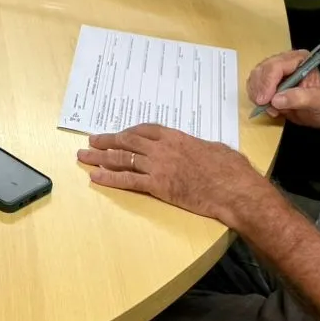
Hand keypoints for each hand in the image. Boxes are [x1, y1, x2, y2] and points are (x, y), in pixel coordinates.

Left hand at [77, 123, 268, 225]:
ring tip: (84, 156)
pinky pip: (127, 180)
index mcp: (177, 137)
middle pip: (128, 141)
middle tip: (91, 141)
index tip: (119, 134)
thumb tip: (199, 149)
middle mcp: (163, 148)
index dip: (128, 131)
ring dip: (100, 157)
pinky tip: (95, 177)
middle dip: (107, 141)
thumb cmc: (232, 171)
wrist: (235, 190)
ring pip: (123, 158)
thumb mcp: (216, 149)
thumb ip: (201, 147)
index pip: (145, 129)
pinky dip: (109, 178)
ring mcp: (158, 166)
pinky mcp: (157, 185)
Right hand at [246, 50, 319, 129]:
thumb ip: (299, 98)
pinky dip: (256, 97)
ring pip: (255, 77)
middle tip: (264, 106)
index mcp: (299, 59)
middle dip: (261, 89)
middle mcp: (285, 61)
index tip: (265, 100)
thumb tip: (276, 100)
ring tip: (272, 109)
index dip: (268, 82)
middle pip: (262, 70)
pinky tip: (268, 107)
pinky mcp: (267, 80)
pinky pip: (253, 86)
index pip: (277, 66)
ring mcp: (274, 70)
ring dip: (257, 95)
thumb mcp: (317, 102)